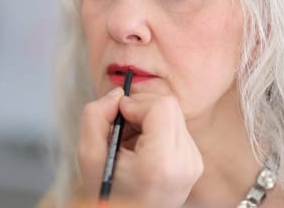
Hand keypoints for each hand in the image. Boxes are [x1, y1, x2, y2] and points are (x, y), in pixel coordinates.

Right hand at [78, 88, 202, 207]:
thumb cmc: (108, 190)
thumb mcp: (88, 155)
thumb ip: (95, 115)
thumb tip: (118, 93)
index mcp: (160, 163)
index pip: (162, 106)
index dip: (136, 103)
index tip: (119, 115)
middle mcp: (184, 163)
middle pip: (169, 106)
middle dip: (141, 110)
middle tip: (123, 128)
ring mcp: (193, 164)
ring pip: (173, 114)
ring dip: (148, 120)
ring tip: (131, 142)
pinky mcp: (195, 162)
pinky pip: (177, 128)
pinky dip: (157, 131)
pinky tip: (142, 150)